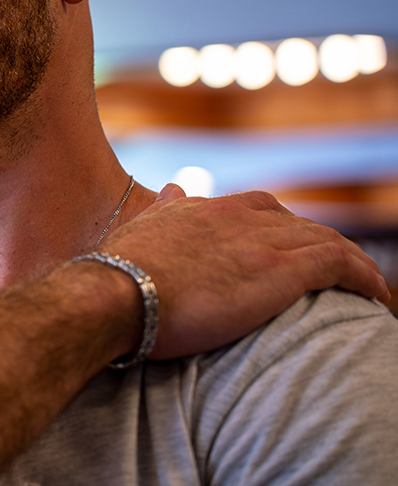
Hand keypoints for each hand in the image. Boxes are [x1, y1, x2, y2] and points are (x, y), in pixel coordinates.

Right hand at [103, 185, 389, 359]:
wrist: (114, 292)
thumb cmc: (116, 274)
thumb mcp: (139, 230)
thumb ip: (163, 210)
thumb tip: (175, 187)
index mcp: (202, 209)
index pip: (256, 209)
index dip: (279, 230)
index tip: (288, 252)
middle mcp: (236, 216)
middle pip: (297, 223)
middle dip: (319, 246)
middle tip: (335, 276)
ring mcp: (261, 240)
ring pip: (326, 241)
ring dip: (352, 264)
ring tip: (367, 290)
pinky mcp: (281, 269)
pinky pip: (341, 264)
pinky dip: (366, 278)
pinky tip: (378, 298)